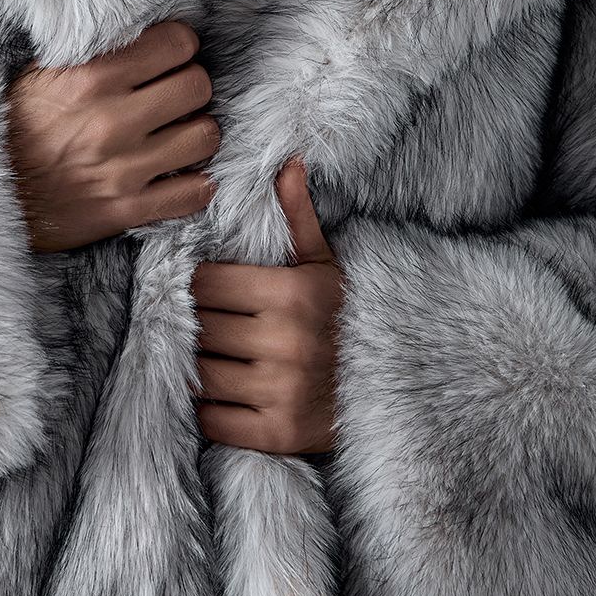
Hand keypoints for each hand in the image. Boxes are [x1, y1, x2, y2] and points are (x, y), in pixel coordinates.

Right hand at [4, 20, 218, 252]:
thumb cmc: (13, 122)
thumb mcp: (40, 71)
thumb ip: (92, 49)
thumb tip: (141, 25)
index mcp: (91, 77)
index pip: (178, 42)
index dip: (177, 46)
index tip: (166, 56)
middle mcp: (111, 121)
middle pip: (198, 86)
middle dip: (190, 85)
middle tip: (172, 92)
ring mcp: (121, 170)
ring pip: (205, 137)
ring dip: (195, 131)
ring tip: (176, 131)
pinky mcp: (124, 209)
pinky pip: (193, 195)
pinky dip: (194, 184)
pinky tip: (178, 173)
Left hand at [188, 157, 344, 454]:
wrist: (397, 387)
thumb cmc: (348, 317)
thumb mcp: (325, 263)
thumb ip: (297, 215)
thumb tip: (288, 161)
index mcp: (292, 294)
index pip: (205, 284)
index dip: (200, 286)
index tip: (208, 289)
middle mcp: (286, 343)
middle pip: (200, 327)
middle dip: (198, 324)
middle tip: (206, 323)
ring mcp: (283, 392)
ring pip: (202, 372)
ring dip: (200, 365)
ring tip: (214, 355)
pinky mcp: (280, 434)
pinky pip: (214, 419)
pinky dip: (210, 408)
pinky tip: (225, 392)